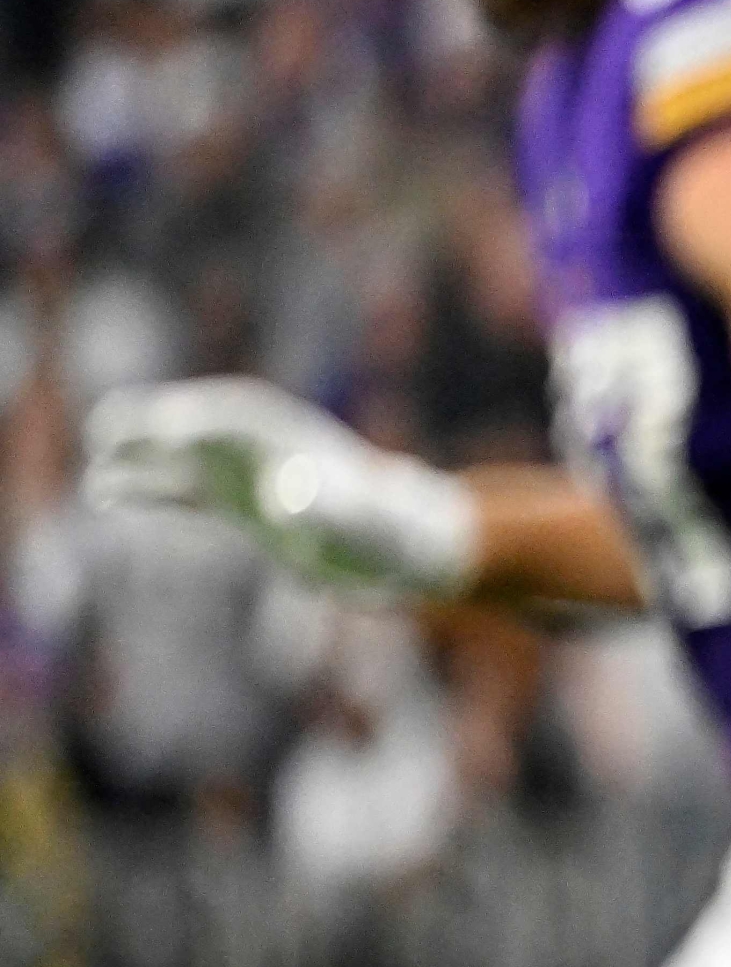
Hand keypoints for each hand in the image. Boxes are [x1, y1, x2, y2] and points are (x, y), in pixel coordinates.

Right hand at [83, 378, 479, 596]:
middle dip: (157, 422)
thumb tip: (286, 501)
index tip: (164, 430)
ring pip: (182, 456)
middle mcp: (267, 452)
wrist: (400, 553)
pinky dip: (147, 489)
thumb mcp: (362, 522)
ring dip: (140, 456)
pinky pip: (182, 491)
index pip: (241, 414)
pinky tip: (106, 493)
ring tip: (95, 465)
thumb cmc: (385, 532)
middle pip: (202, 423)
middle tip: (107, 429)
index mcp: (297, 441)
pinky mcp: (240, 508)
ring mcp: (250, 478)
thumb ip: (329, 507)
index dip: (201, 417)